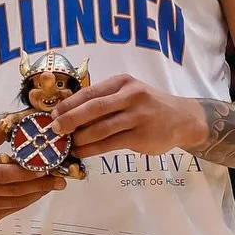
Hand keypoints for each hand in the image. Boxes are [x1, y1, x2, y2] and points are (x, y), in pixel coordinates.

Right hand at [0, 125, 66, 229]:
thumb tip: (12, 121)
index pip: (4, 174)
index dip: (27, 173)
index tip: (46, 167)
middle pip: (12, 190)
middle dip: (39, 185)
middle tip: (59, 179)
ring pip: (12, 203)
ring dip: (34, 195)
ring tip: (51, 186)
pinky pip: (6, 212)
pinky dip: (22, 204)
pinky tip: (33, 195)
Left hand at [49, 74, 207, 157]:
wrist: (182, 119)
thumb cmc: (148, 106)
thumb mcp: (128, 93)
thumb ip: (104, 99)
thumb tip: (68, 113)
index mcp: (122, 82)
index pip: (90, 92)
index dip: (69, 104)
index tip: (52, 114)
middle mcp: (131, 96)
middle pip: (93, 108)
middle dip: (70, 120)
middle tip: (54, 130)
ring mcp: (138, 116)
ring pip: (101, 128)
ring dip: (79, 138)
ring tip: (67, 145)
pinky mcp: (141, 136)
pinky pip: (110, 143)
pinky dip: (92, 149)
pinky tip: (81, 152)